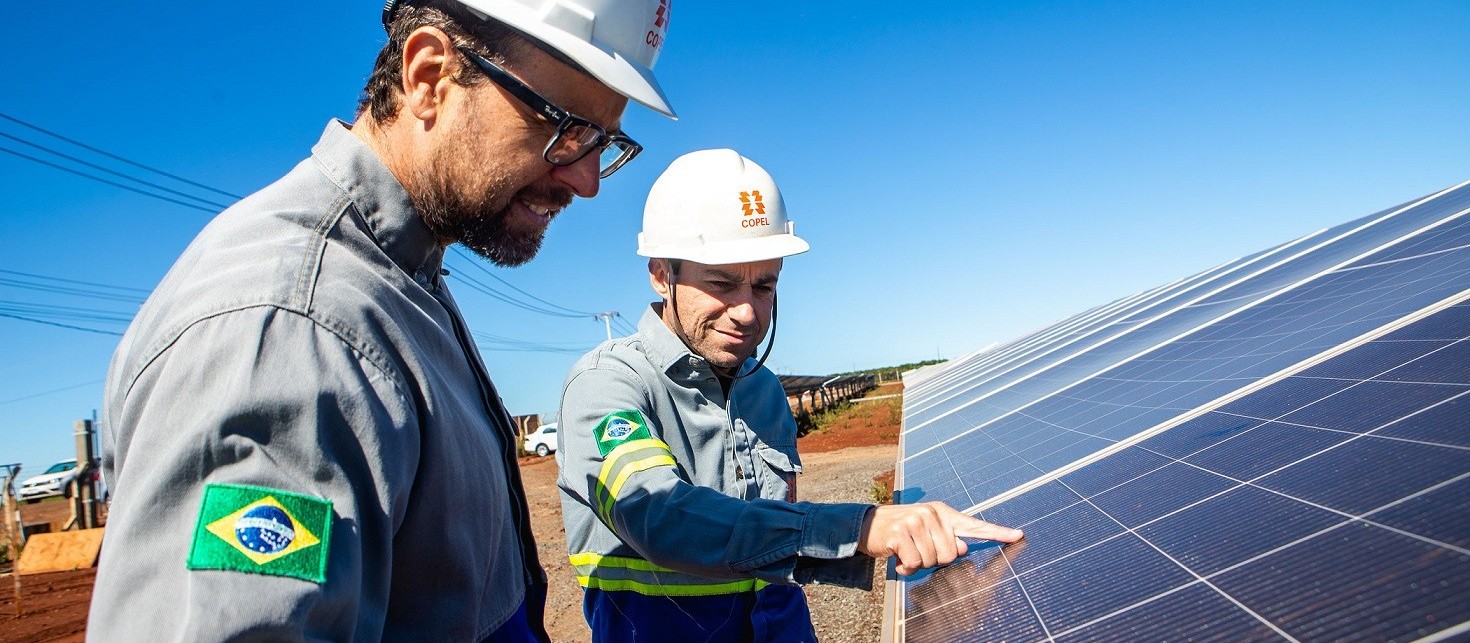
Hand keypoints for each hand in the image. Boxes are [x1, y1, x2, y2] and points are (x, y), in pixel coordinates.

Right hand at [858, 502, 1023, 575]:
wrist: (870, 525)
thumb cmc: (903, 531)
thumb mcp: (927, 531)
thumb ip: (947, 539)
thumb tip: (961, 548)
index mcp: (943, 513)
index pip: (974, 525)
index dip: (997, 532)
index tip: (1018, 535)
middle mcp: (931, 513)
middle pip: (951, 554)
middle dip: (935, 560)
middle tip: (919, 550)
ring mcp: (915, 521)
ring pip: (932, 560)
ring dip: (918, 564)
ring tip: (907, 551)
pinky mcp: (900, 533)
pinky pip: (914, 563)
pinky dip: (906, 568)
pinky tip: (898, 557)